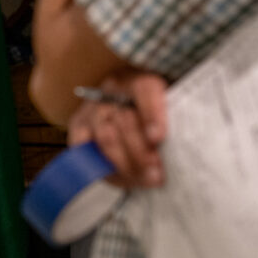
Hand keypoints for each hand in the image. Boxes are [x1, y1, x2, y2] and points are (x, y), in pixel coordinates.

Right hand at [68, 71, 169, 189]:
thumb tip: (179, 145)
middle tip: (158, 170)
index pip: (145, 89)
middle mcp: (113, 89)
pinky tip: (125, 179)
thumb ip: (173, 119)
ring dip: (128, 163)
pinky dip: (107, 169)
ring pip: (107, 137)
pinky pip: (87, 151)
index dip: (152, 113)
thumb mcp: (169, 107)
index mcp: (139, 78)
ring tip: (148, 178)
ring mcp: (92, 108)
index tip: (158, 138)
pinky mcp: (78, 126)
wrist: (124, 109)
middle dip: (141, 150)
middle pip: (125, 118)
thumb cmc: (155, 115)